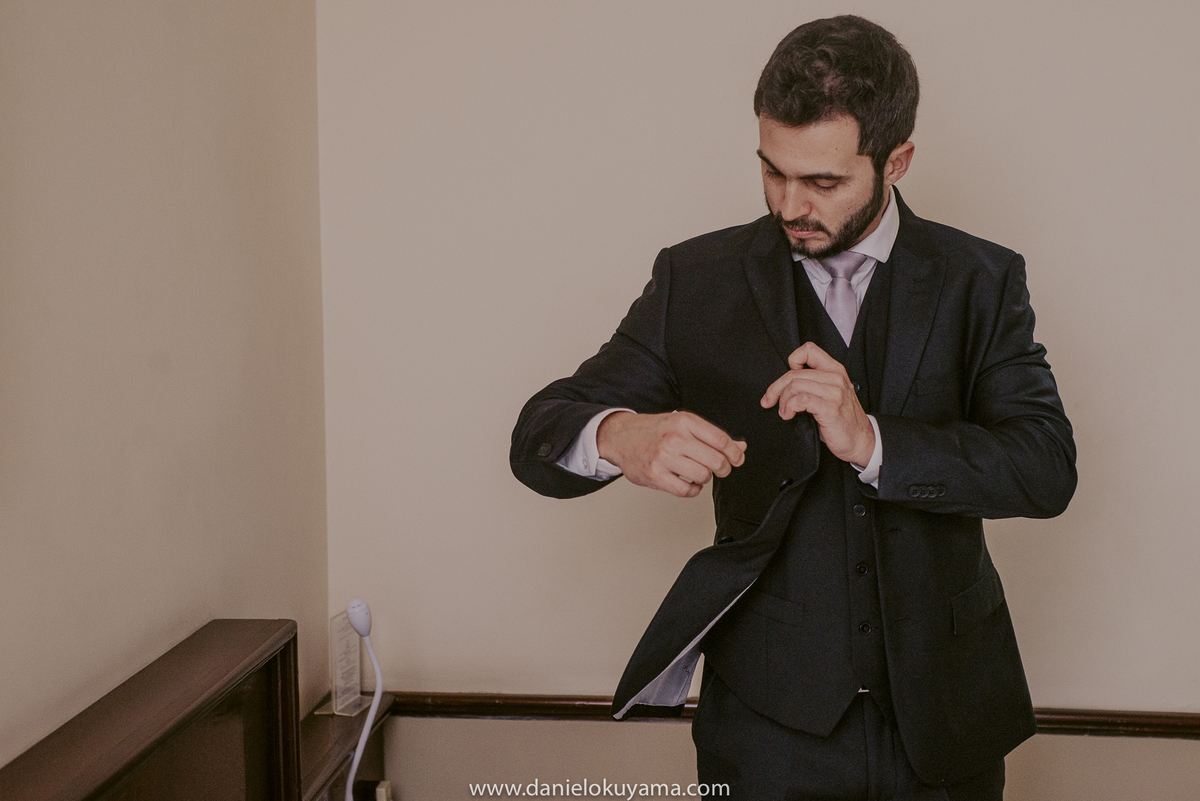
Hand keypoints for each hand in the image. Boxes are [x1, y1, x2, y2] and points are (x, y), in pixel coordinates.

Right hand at [596, 411, 746, 497]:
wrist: (621, 437)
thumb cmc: (654, 430)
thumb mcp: (683, 424)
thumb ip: (711, 436)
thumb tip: (740, 447)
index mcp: (684, 421)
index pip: (721, 440)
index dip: (735, 453)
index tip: (737, 459)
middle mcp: (675, 438)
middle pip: (716, 460)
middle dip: (723, 468)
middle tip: (720, 469)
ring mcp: (664, 458)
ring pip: (703, 476)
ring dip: (705, 478)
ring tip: (698, 473)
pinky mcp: (655, 475)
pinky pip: (686, 490)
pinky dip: (693, 489)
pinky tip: (688, 482)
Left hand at [761, 342, 874, 464]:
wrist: (861, 440)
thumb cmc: (841, 419)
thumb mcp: (830, 394)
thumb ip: (813, 383)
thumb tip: (783, 384)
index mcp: (835, 370)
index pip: (809, 350)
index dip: (792, 360)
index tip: (786, 379)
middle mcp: (835, 377)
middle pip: (794, 373)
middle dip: (775, 388)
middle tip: (768, 401)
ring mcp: (834, 392)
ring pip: (794, 386)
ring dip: (783, 401)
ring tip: (784, 412)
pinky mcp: (830, 408)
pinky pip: (800, 400)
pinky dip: (789, 407)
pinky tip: (789, 415)